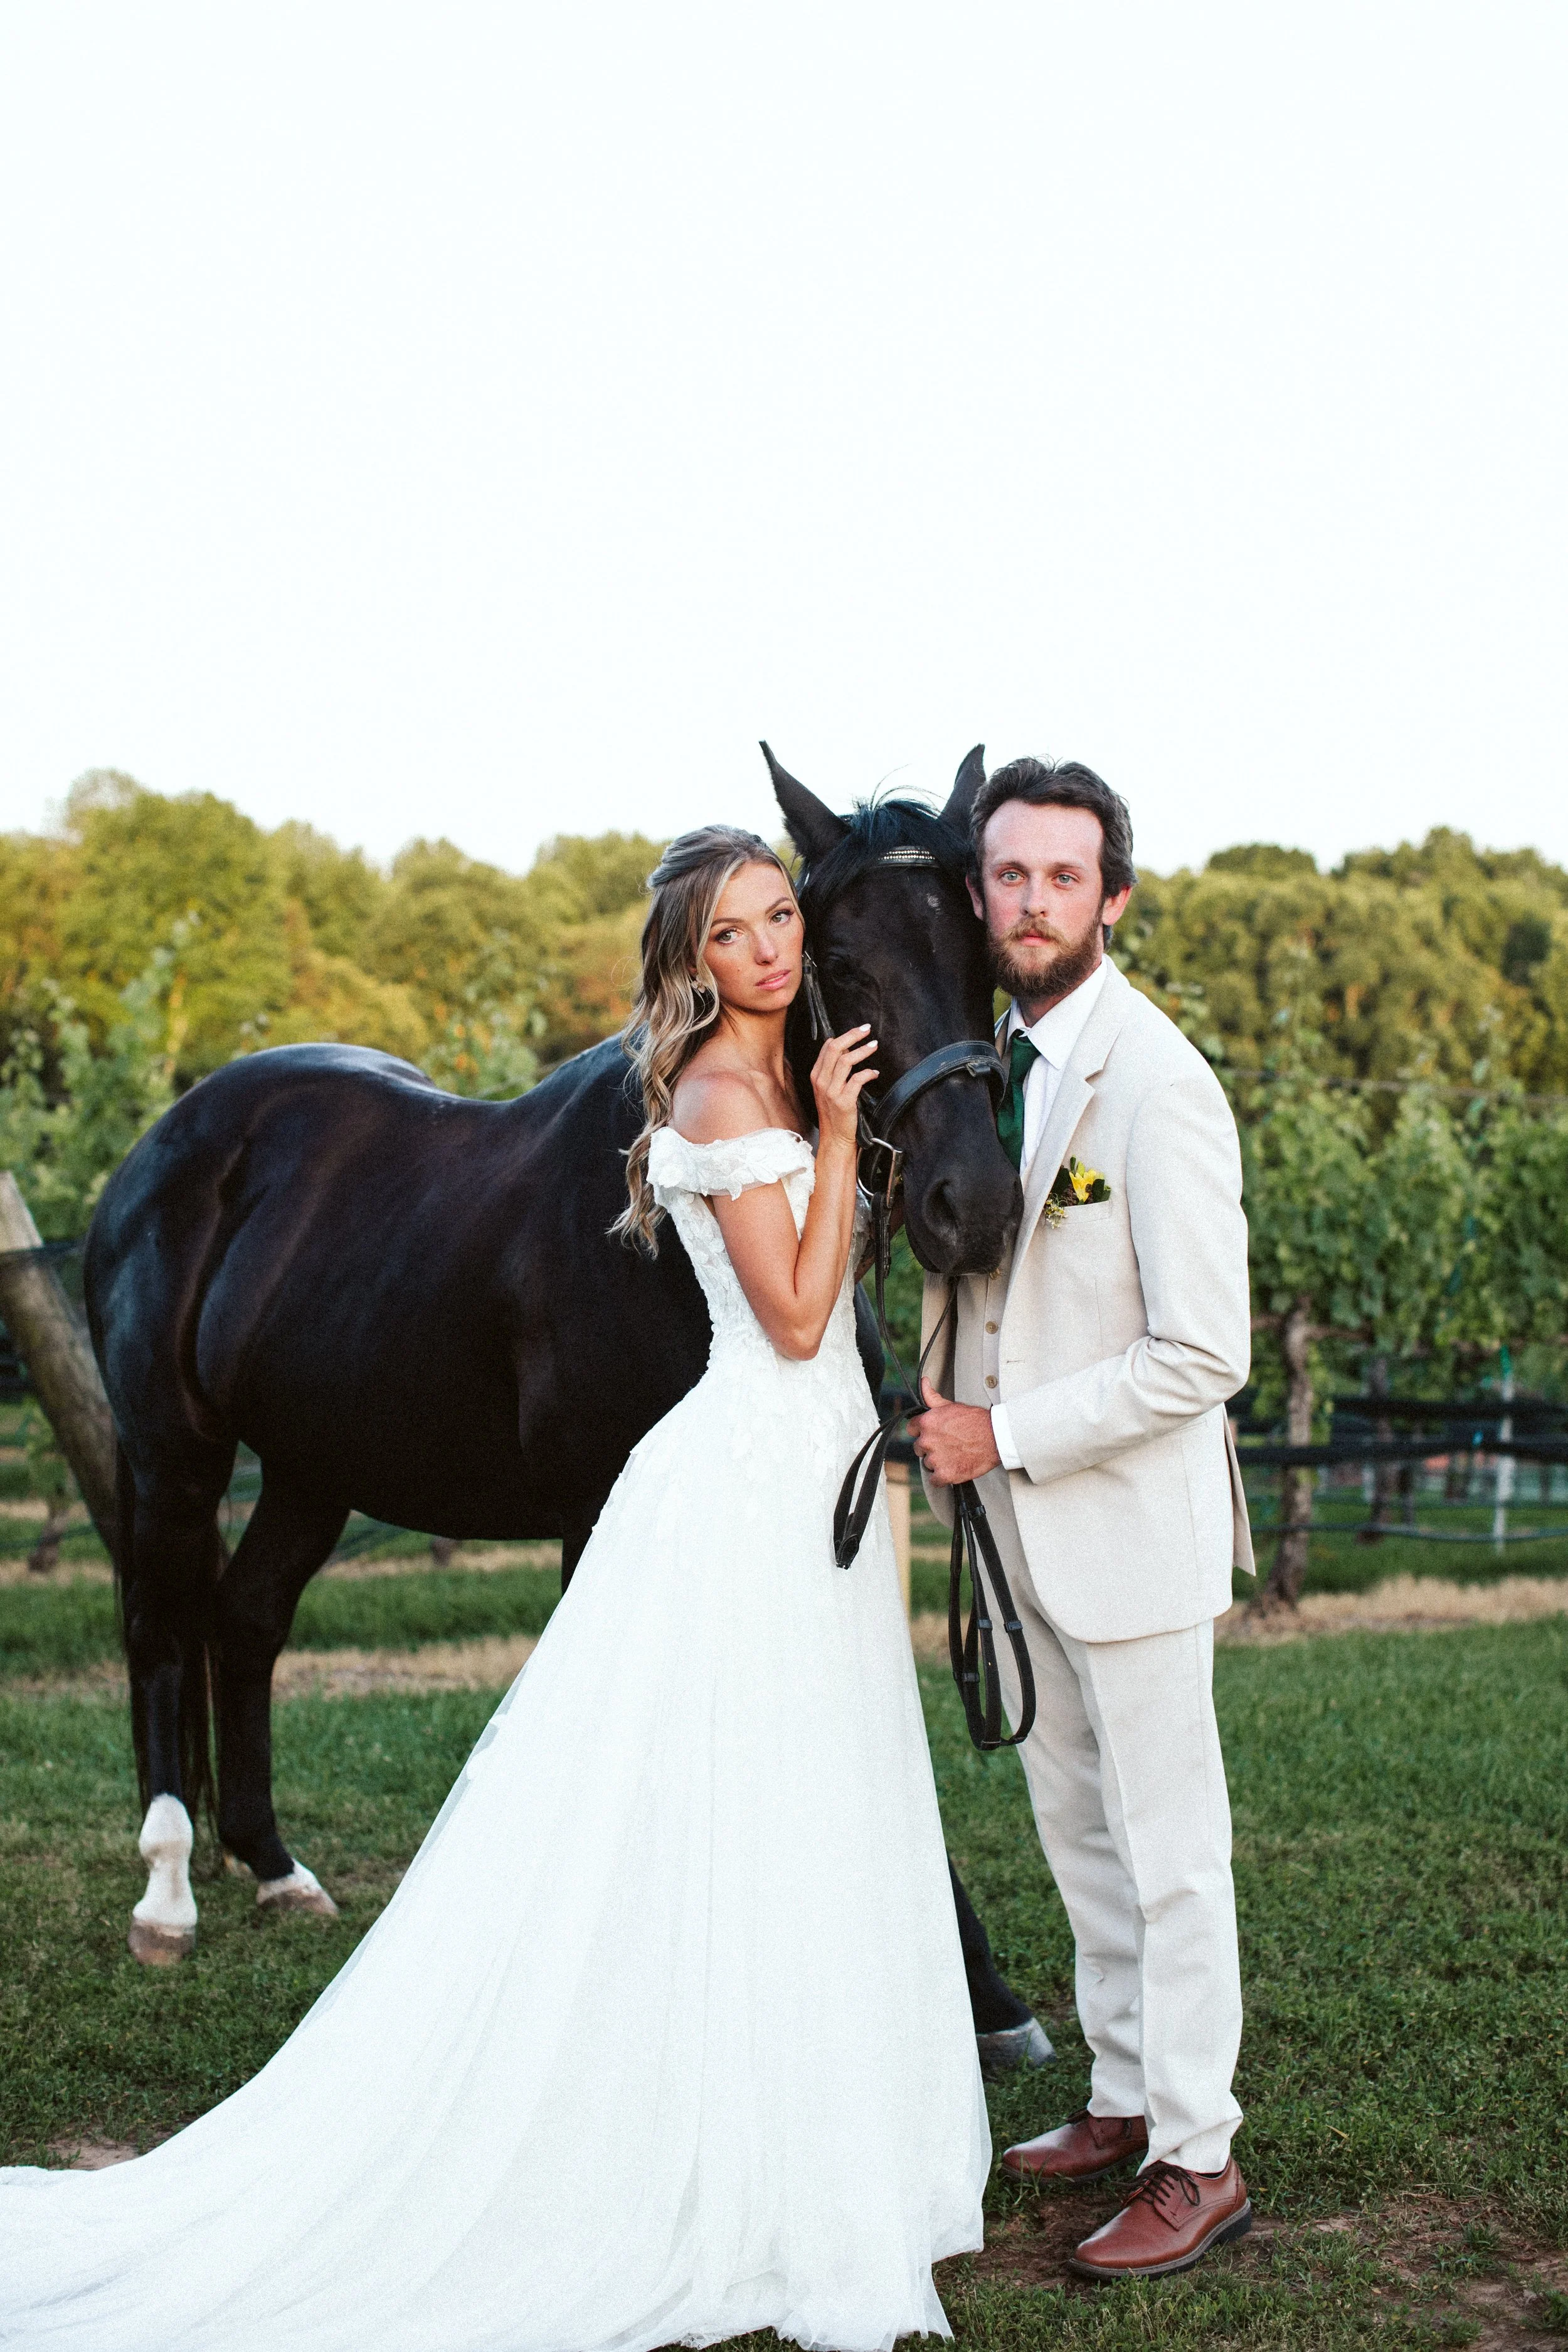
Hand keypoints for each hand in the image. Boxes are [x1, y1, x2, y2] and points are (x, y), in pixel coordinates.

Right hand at [810, 1025, 877, 1153]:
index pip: (827, 1048)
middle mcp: (821, 1081)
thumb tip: (846, 1047)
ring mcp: (831, 1091)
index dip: (844, 1036)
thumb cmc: (835, 1113)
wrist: (835, 1138)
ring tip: (874, 1045)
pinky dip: (868, 1073)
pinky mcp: (843, 1101)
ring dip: (863, 1050)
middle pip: (835, 1048)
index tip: (858, 1031)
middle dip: (852, 1035)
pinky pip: (857, 1080)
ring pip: (846, 1060)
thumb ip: (833, 1070)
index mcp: (816, 1076)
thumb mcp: (828, 1089)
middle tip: (867, 1029)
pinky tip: (874, 1073)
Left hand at [909, 1376, 1001, 1486]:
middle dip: (931, 1447)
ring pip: (928, 1464)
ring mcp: (936, 1459)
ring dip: (938, 1462)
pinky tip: (954, 1468)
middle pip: (919, 1448)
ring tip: (955, 1455)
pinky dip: (943, 1477)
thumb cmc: (976, 1421)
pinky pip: (935, 1480)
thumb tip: (924, 1383)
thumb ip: (932, 1397)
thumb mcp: (951, 1405)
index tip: (934, 1434)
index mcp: (926, 1423)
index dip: (923, 1432)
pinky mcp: (945, 1474)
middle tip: (948, 1445)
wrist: (996, 1437)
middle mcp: (928, 1441)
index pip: (912, 1430)